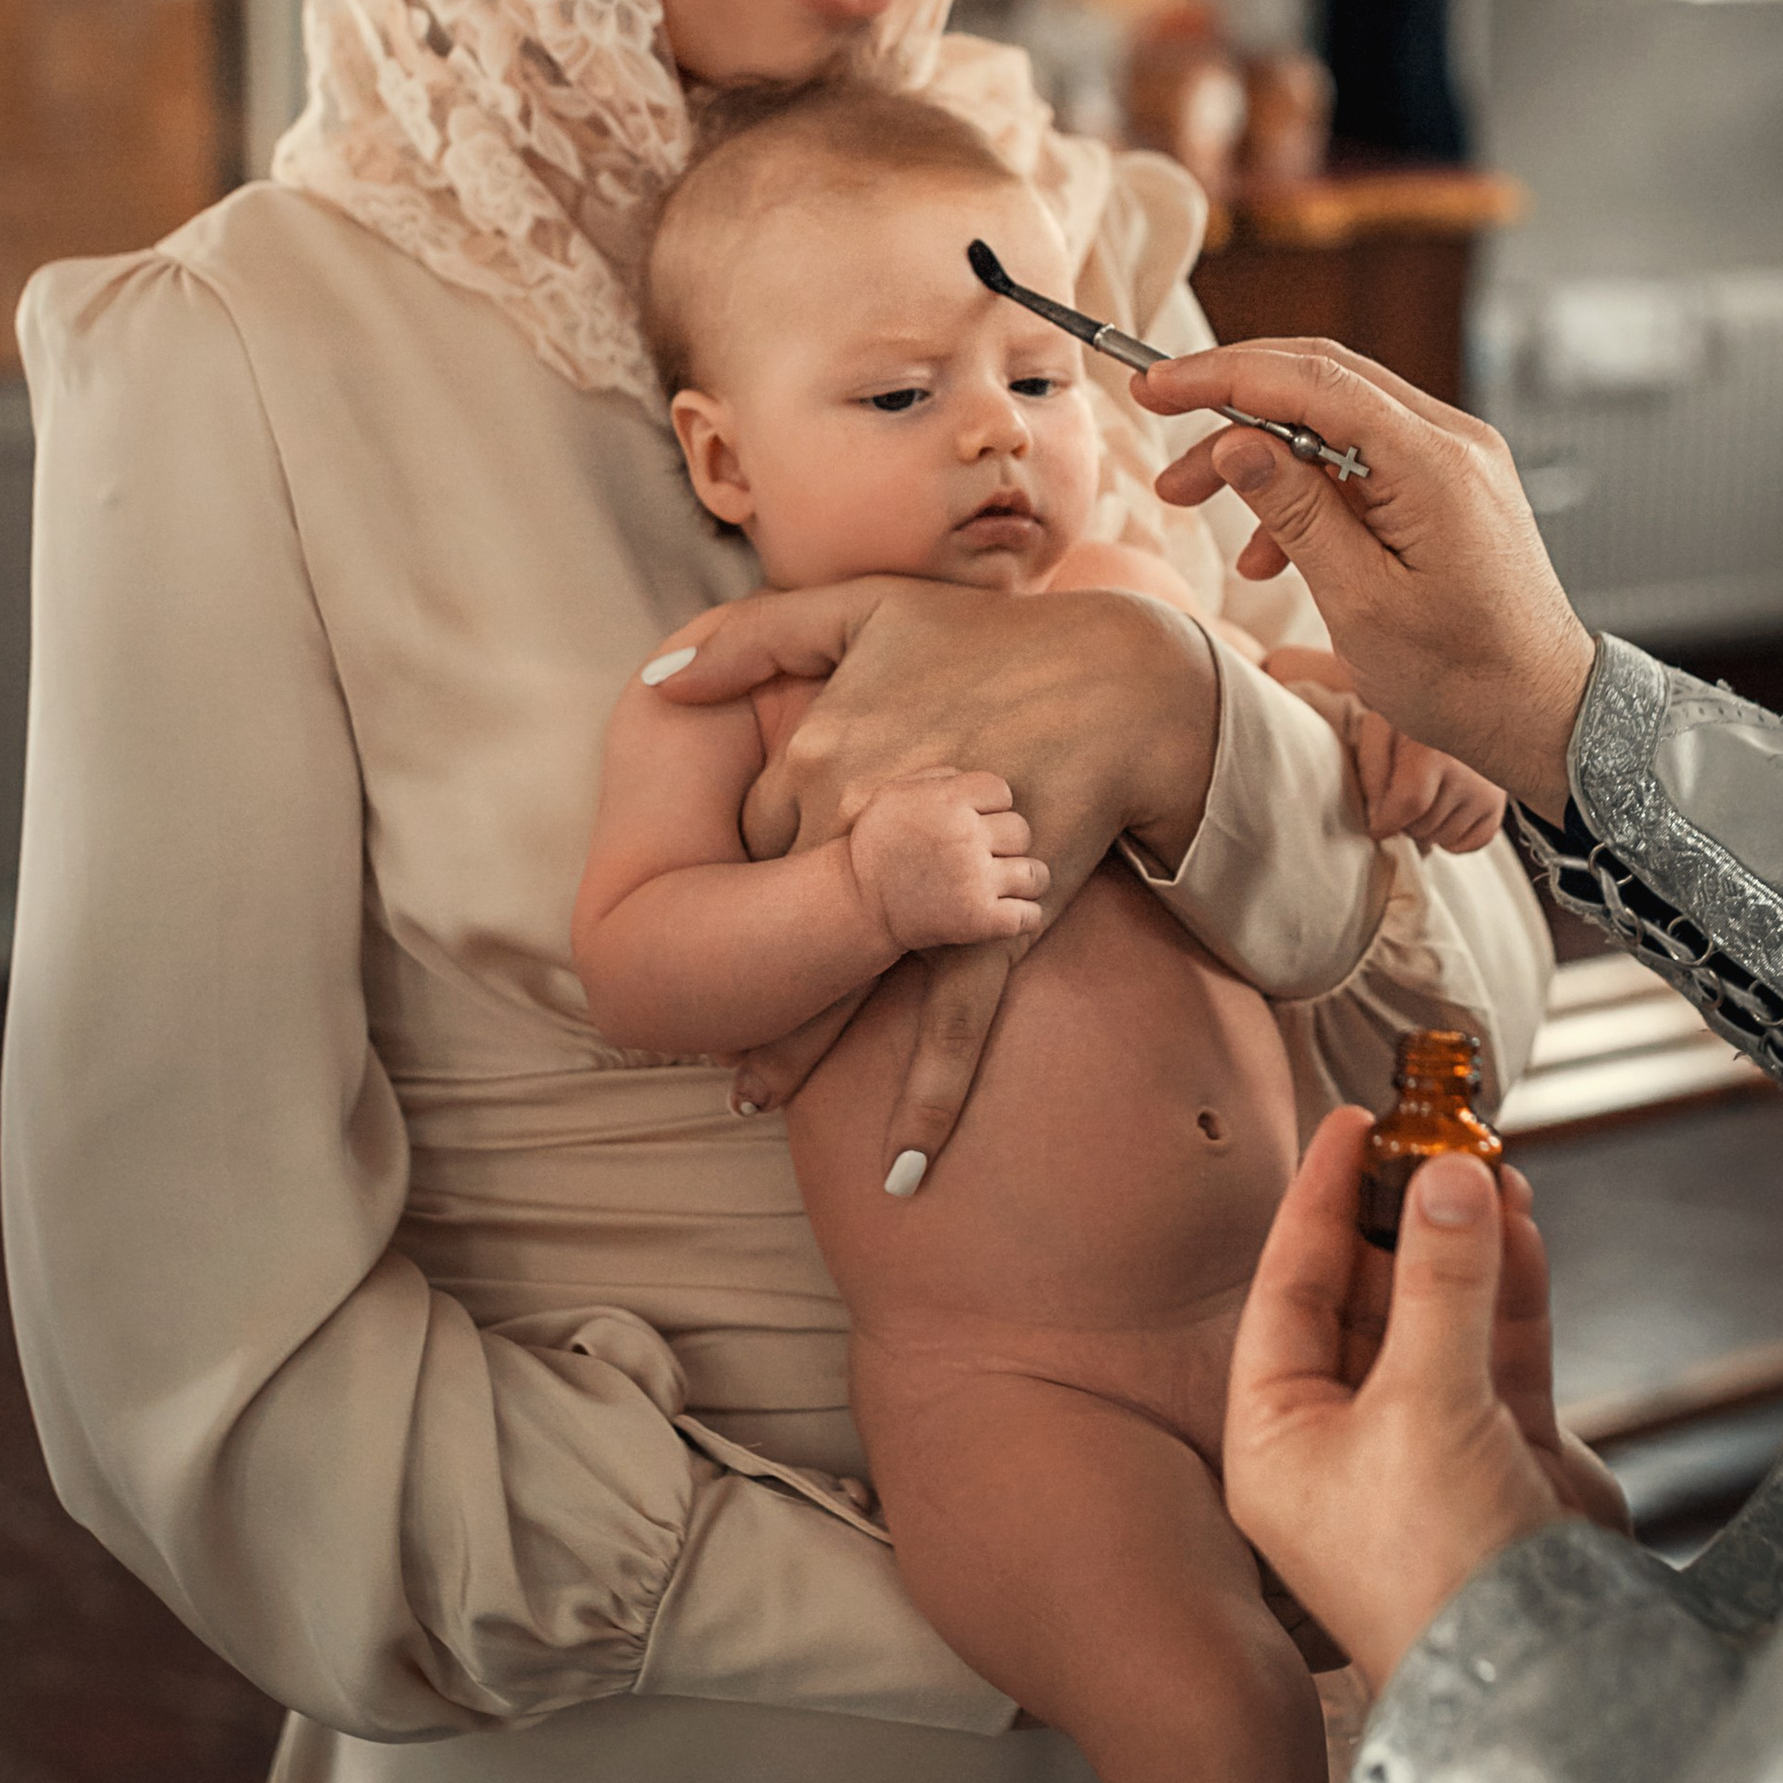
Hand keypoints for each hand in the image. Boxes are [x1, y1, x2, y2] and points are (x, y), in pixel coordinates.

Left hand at [647, 578, 1220, 1187]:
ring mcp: (932, 874)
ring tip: (752, 1095)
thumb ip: (757, 636)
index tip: (700, 920)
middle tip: (705, 1029)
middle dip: (745, 970)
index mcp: (823, 752)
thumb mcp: (868, 611)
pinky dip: (930, 1097)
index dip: (720, 884)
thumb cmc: (992, 642)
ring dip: (798, 1048)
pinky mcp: (1000, 917)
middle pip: (779, 916)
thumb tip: (657, 678)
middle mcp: (862, 815)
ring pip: (845, 980)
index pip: (745, 841)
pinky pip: (955, 1020)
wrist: (1125, 681)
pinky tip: (899, 1171)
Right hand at [844, 771, 1049, 955]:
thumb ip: (936, 777)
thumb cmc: (877, 845)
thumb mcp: (894, 793)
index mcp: (948, 801)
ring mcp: (975, 880)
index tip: (974, 822)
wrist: (858, 903)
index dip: (992, 806)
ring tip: (1005, 884)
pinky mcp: (979, 919)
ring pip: (1036, 874)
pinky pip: (1030, 915)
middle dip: (1006, 843)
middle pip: (1021, 831)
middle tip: (984, 856)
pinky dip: (1025, 916)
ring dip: (1024, 879)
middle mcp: (967, 837)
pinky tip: (1008, 912)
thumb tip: (969, 778)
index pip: (1002, 792)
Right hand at [1138, 343, 1595, 821]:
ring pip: (1334, 418)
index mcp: (1434, 464)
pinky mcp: (1449, 485)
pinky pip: (1361, 459)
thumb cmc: (1463, 677)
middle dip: (1231, 401)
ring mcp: (1455, 459)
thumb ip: (1297, 512)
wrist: (1543, 714)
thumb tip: (1237, 441)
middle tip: (1158, 419)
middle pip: (1321, 381)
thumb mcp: (1360, 603)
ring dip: (1259, 451)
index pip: (1312, 382)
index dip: (1222, 374)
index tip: (1155, 384)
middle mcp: (1452, 441)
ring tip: (1188, 496)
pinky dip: (1303, 487)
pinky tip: (1265, 550)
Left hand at [1223, 1109, 1626, 1696]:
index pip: (1289, 1290)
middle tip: (1436, 1133)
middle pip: (1365, 1298)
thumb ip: (1441, 1282)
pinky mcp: (1499, 1460)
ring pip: (1439, 1318)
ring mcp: (1425, 1452)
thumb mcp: (1426, 1406)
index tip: (1354, 1121)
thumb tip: (1450, 1175)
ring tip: (1488, 1163)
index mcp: (1276, 1442)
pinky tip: (1520, 1226)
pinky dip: (1510, 1290)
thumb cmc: (1439, 1571)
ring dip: (1463, 1242)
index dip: (1321, 1201)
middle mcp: (1342, 1445)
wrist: (1544, 1680)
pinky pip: (1496, 1351)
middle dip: (1403, 1215)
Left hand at [1349, 714, 1506, 854]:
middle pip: (1423, 826)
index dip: (1387, 821)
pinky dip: (1452, 836)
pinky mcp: (1497, 805)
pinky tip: (1444, 809)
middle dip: (1404, 820)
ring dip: (1427, 827)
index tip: (1377, 823)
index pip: (1409, 803)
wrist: (1461, 707)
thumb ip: (1373, 775)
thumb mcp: (1379, 732)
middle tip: (1403, 792)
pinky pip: (1470, 843)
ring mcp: (1487, 792)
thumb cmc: (1411, 721)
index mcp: (1435, 750)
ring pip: (1443, 838)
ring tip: (1426, 794)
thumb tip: (1379, 819)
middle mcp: (1468, 772)